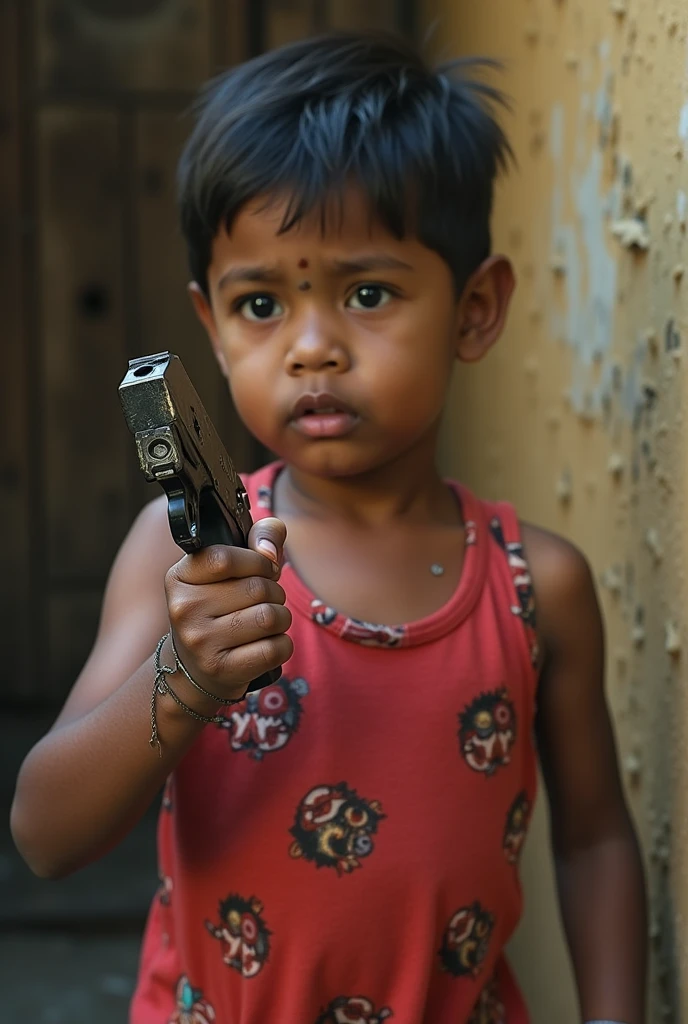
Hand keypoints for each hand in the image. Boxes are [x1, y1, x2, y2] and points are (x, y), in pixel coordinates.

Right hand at [164, 517, 292, 705]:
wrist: (195, 668)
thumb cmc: (221, 607)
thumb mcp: (230, 568)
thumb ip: (260, 537)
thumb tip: (271, 552)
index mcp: (179, 577)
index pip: (226, 558)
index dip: (257, 561)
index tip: (262, 570)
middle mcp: (183, 609)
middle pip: (257, 588)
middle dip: (274, 593)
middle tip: (263, 602)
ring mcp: (200, 643)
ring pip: (270, 617)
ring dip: (281, 618)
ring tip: (266, 623)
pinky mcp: (222, 670)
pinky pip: (276, 648)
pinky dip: (282, 645)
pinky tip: (265, 645)